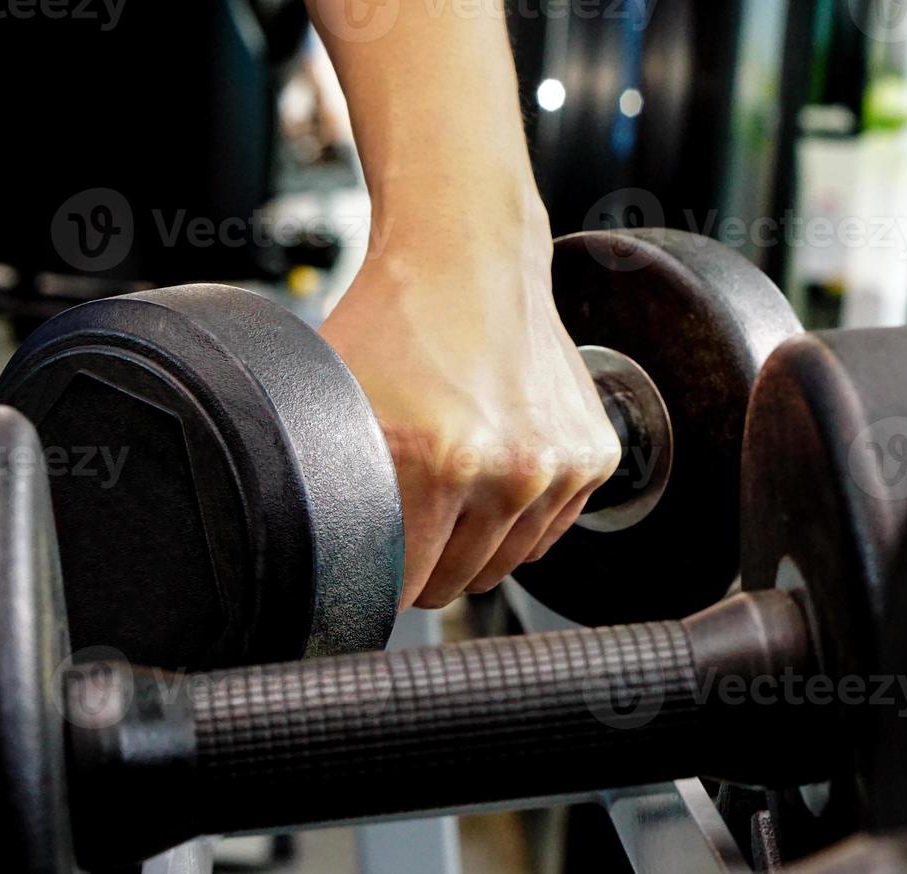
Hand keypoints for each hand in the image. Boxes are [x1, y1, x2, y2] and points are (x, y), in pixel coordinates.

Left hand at [322, 214, 620, 609]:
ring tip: (450, 490)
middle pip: (459, 582)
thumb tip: (312, 551)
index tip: (370, 561)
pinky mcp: (593, 456)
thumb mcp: (335, 401)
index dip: (379, 577)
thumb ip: (325, 482)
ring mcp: (559, 465)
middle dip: (427, 564)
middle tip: (408, 520)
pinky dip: (519, 519)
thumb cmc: (397, 321)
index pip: (406, 584)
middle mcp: (511, 468)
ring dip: (475, 544)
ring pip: (507, 564)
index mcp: (440, 461)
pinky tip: (492, 474)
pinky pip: (548, 533)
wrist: (469, 256)